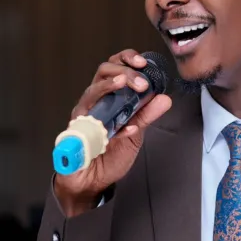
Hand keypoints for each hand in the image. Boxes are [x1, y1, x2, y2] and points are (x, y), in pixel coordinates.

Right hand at [54, 49, 171, 216]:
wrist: (92, 181)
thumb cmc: (109, 155)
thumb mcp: (135, 133)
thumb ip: (147, 115)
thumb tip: (165, 98)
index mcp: (107, 97)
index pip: (114, 67)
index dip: (126, 59)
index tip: (143, 62)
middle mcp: (93, 102)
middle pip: (102, 72)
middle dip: (123, 71)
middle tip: (141, 82)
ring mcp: (82, 116)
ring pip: (91, 91)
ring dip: (110, 86)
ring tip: (125, 83)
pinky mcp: (76, 134)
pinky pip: (89, 124)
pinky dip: (107, 124)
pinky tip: (125, 128)